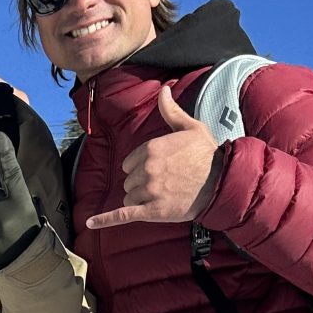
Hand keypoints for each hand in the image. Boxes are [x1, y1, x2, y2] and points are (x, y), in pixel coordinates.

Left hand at [0, 130, 40, 269]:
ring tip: (1, 235)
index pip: (12, 174)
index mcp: (21, 203)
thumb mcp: (33, 215)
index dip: (5, 154)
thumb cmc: (32, 240)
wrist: (29, 270)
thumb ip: (18, 200)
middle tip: (10, 224)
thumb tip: (3, 191)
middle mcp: (3, 211)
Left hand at [85, 84, 223, 229]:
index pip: (129, 163)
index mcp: (151, 148)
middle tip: (165, 184)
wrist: (222, 182)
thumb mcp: (190, 127)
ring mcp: (149, 191)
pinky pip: (122, 215)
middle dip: (141, 184)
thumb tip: (163, 90)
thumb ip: (170, 111)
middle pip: (129, 181)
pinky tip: (90, 222)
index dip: (141, 168)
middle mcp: (147, 169)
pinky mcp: (152, 211)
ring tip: (163, 196)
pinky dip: (105, 220)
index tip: (159, 170)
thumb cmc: (206, 154)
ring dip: (141, 200)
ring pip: (129, 198)